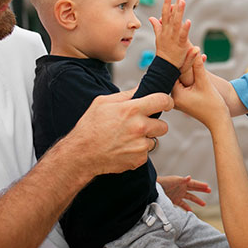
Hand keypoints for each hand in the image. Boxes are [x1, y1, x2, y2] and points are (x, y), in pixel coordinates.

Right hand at [53, 92, 172, 180]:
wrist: (81, 154)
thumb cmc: (90, 127)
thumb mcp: (103, 102)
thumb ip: (126, 95)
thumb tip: (141, 88)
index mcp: (132, 110)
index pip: (162, 101)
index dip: (166, 101)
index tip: (165, 104)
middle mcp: (139, 127)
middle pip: (163, 125)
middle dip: (154, 125)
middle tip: (141, 125)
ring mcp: (140, 145)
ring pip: (154, 140)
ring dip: (145, 139)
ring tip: (127, 138)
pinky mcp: (139, 159)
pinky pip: (146, 153)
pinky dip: (138, 151)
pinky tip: (124, 148)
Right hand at [149, 0, 192, 68]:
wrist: (164, 66)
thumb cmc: (163, 52)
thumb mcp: (158, 37)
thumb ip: (156, 26)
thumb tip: (152, 17)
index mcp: (164, 30)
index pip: (165, 14)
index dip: (167, 4)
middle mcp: (168, 32)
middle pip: (172, 15)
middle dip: (176, 3)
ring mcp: (173, 38)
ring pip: (176, 22)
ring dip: (179, 12)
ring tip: (183, 1)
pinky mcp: (180, 44)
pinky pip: (183, 35)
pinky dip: (185, 28)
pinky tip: (188, 21)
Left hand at [157, 175, 210, 211]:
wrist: (153, 189)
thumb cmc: (162, 183)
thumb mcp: (173, 181)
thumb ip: (181, 180)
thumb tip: (189, 177)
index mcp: (182, 182)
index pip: (194, 184)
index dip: (201, 185)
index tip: (208, 187)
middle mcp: (181, 188)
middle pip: (194, 189)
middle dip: (201, 190)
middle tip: (209, 191)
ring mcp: (178, 194)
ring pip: (190, 198)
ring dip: (196, 200)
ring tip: (204, 204)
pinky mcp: (174, 200)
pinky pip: (182, 205)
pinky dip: (187, 208)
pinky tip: (191, 211)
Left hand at [172, 53, 227, 127]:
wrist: (219, 121)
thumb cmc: (213, 106)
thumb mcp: (205, 83)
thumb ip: (198, 66)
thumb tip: (194, 49)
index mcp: (175, 95)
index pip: (174, 71)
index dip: (180, 58)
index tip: (184, 46)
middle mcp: (174, 97)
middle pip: (176, 74)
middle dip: (184, 61)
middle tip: (188, 46)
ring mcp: (179, 98)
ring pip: (181, 77)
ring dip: (189, 66)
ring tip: (195, 52)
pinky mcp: (184, 98)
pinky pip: (185, 82)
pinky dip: (191, 73)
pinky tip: (200, 62)